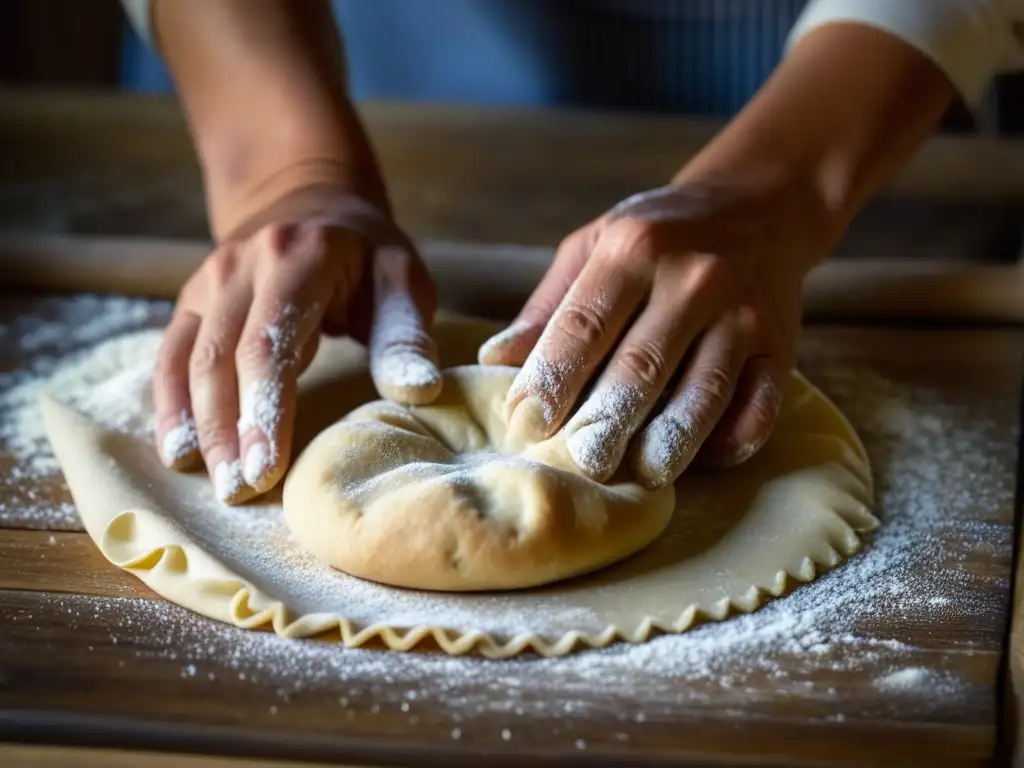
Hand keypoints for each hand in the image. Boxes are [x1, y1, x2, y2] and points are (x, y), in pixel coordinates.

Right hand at [153, 192, 440, 503]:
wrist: (308, 203)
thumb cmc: (366, 255)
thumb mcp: (402, 279)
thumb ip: (406, 334)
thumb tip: (419, 393)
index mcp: (298, 257)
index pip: (270, 341)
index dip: (263, 409)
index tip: (265, 470)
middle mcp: (241, 266)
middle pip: (221, 358)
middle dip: (227, 430)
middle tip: (239, 494)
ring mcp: (208, 281)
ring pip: (187, 360)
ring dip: (197, 426)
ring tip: (213, 485)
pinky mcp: (191, 300)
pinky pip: (170, 356)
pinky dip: (169, 405)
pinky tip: (178, 451)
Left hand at [478, 173, 839, 487]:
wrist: (759, 208)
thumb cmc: (657, 235)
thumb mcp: (595, 246)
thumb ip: (549, 306)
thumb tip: (496, 361)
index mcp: (635, 247)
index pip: (584, 325)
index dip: (552, 377)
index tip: (524, 422)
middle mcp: (694, 276)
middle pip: (642, 365)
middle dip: (607, 421)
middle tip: (579, 465)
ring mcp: (744, 313)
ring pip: (704, 390)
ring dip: (670, 440)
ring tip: (640, 476)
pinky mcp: (781, 347)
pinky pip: (759, 404)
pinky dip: (732, 437)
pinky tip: (704, 460)